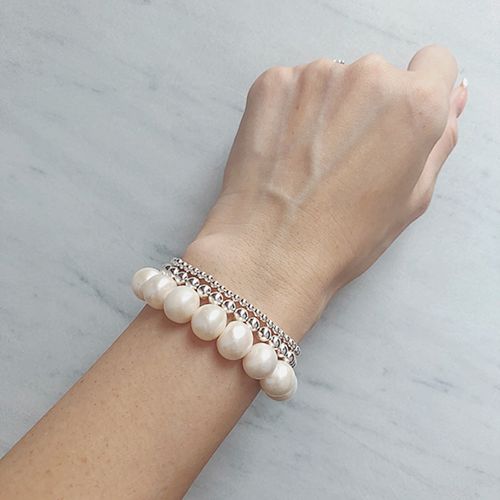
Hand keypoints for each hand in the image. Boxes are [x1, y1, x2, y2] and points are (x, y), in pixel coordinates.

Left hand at [183, 45, 467, 341]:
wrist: (269, 251)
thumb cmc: (339, 238)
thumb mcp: (410, 199)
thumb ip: (438, 141)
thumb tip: (451, 100)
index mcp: (414, 105)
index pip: (435, 64)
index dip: (422, 93)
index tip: (399, 118)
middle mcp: (368, 76)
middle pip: (379, 76)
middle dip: (368, 109)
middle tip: (347, 160)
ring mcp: (316, 76)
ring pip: (333, 81)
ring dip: (328, 110)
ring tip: (311, 163)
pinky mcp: (273, 84)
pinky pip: (293, 88)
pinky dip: (291, 112)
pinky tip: (285, 153)